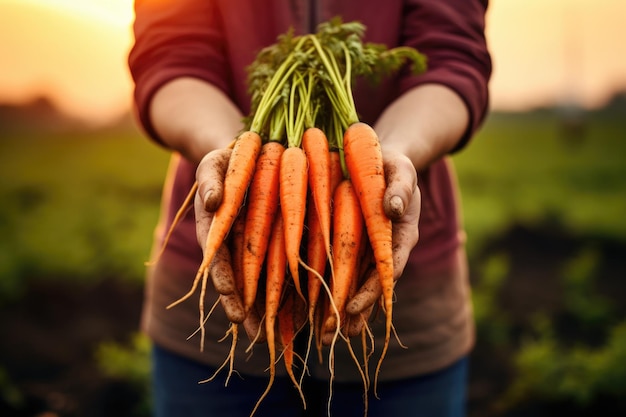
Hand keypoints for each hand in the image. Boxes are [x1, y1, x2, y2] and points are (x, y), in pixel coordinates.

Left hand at [342, 148, 420, 334]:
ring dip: (341, 311)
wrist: (382, 161)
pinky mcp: (353, 246)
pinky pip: (343, 271)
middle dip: (354, 313)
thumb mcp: (400, 169)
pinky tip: (316, 312)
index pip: (387, 268)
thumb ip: (399, 187)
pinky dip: (332, 290)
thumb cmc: (393, 164)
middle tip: (335, 337)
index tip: (351, 307)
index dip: (372, 290)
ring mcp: (369, 250)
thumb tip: (392, 208)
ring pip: (356, 285)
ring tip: (325, 338)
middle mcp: (386, 248)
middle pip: (370, 286)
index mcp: (402, 234)